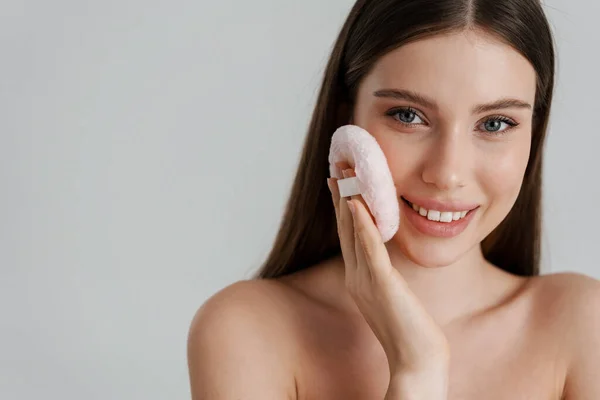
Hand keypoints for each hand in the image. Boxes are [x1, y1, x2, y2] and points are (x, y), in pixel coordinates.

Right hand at [327, 163, 449, 374]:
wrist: (417, 359)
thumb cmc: (411, 329)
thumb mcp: (393, 295)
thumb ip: (383, 274)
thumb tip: (384, 255)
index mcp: (358, 278)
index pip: (348, 235)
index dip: (342, 207)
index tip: (340, 181)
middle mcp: (356, 277)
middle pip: (345, 229)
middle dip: (339, 197)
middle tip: (336, 167)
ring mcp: (365, 281)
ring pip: (353, 234)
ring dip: (347, 202)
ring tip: (343, 175)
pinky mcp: (381, 286)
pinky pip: (369, 250)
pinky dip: (362, 226)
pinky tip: (358, 205)